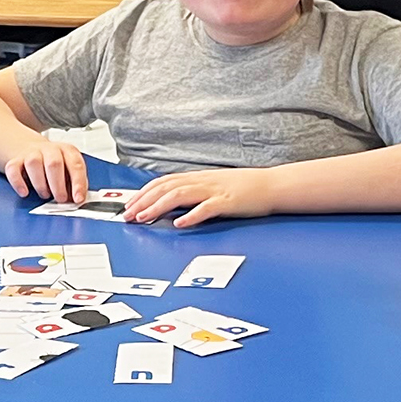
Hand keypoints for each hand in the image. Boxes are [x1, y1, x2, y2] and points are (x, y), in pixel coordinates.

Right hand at [3, 138, 92, 202]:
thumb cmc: (54, 163)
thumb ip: (75, 182)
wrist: (32, 149)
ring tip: (45, 194)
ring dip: (40, 184)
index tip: (77, 198)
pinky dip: (18, 182)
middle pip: (54, 163)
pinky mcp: (16, 161)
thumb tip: (78, 199)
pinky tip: (25, 192)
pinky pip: (13, 169)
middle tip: (60, 199)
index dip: (78, 182)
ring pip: (33, 163)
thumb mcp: (69, 169)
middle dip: (58, 185)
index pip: (75, 164)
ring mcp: (31, 153)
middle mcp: (49, 149)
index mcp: (67, 151)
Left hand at [125, 168, 277, 227]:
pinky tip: (180, 223)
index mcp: (198, 178)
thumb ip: (195, 193)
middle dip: (144, 201)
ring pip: (180, 195)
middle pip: (166, 188)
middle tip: (128, 214)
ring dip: (159, 207)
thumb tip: (173, 203)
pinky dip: (191, 215)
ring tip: (145, 218)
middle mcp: (202, 181)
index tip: (130, 204)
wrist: (272, 185)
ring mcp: (215, 191)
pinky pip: (206, 208)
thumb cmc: (245, 188)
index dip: (144, 192)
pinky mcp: (228, 202)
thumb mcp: (214, 186)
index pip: (164, 182)